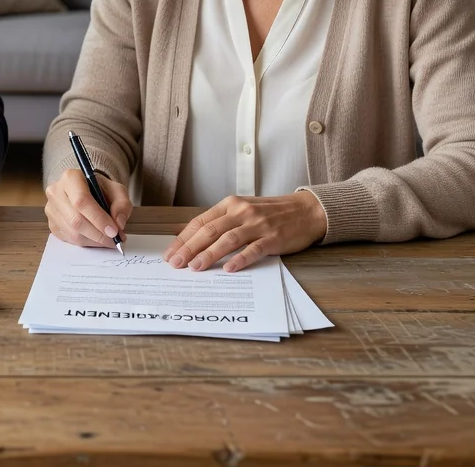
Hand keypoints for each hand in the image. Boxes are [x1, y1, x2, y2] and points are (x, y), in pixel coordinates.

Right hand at [44, 168, 131, 247]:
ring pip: (72, 233)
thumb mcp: (117, 190)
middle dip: (98, 234)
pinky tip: (96, 238)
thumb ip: (122, 204)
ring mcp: (51, 209)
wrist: (87, 190)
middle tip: (115, 239)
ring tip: (108, 239)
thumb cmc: (100, 189)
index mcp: (70, 177)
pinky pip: (68, 239)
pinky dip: (86, 243)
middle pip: (75, 220)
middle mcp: (56, 192)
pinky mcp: (51, 223)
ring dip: (94, 241)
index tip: (114, 231)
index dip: (98, 218)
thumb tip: (119, 223)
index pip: (81, 200)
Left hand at [164, 191, 327, 272]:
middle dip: (190, 248)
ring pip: (228, 239)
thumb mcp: (242, 210)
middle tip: (176, 264)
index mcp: (229, 204)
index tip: (170, 253)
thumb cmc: (270, 213)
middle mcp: (241, 212)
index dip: (183, 238)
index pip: (200, 222)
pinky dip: (240, 259)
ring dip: (209, 254)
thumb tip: (191, 238)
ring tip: (195, 268)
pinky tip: (228, 269)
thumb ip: (220, 222)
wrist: (305, 210)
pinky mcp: (273, 238)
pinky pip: (254, 249)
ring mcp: (257, 225)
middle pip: (210, 231)